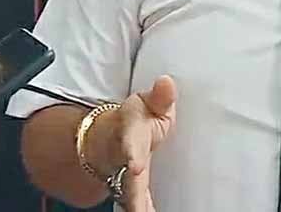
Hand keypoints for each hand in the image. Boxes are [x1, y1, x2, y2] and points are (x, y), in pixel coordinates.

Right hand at [95, 76, 177, 211]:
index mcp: (131, 134)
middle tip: (138, 208)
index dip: (132, 153)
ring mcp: (129, 177)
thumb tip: (167, 81)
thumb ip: (160, 97)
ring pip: (131, 196)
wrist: (113, 136)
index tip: (135, 165)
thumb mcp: (147, 103)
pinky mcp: (134, 190)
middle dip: (133, 193)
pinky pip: (140, 203)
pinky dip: (144, 209)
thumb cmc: (135, 121)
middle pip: (129, 179)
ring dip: (138, 206)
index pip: (130, 143)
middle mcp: (126, 159)